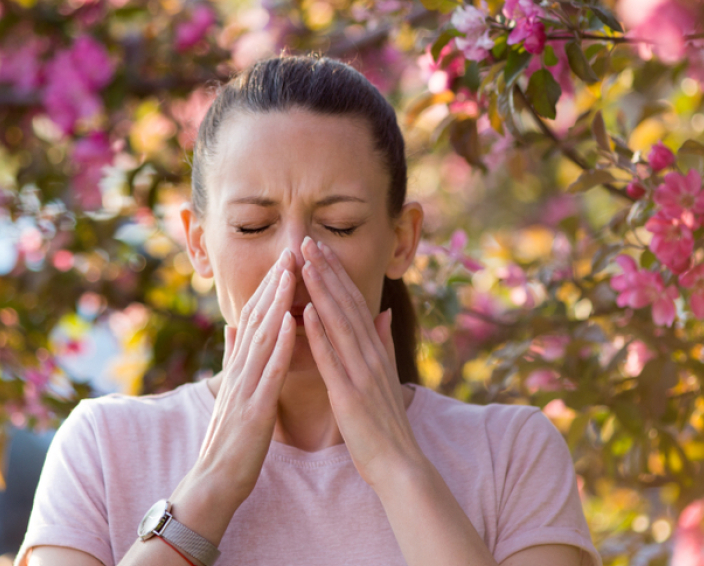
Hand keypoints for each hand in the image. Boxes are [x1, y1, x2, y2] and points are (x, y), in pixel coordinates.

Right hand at [166, 248, 297, 538]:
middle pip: (258, 320)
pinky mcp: (254, 409)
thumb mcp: (232, 391)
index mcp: (240, 367)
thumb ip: (233, 357)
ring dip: (277, 303)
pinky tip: (291, 321)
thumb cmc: (230, 440)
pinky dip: (280, 344)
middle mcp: (240, 371)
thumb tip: (232, 325)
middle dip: (274, 284)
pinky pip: (269, 371)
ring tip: (291, 273)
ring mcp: (245, 388)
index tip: (286, 259)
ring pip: (262, 337)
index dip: (270, 288)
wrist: (214, 481)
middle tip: (290, 250)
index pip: (256, 319)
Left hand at [298, 235, 425, 488]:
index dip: (336, 273)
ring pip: (339, 323)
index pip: (353, 303)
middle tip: (307, 241)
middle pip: (346, 304)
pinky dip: (319, 333)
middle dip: (326, 270)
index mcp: (375, 350)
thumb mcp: (385, 376)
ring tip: (305, 262)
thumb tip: (381, 312)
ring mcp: (361, 373)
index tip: (319, 247)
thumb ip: (382, 342)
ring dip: (321, 291)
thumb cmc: (385, 423)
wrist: (398, 463)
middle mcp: (370, 355)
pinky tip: (305, 311)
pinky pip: (332, 358)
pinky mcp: (349, 394)